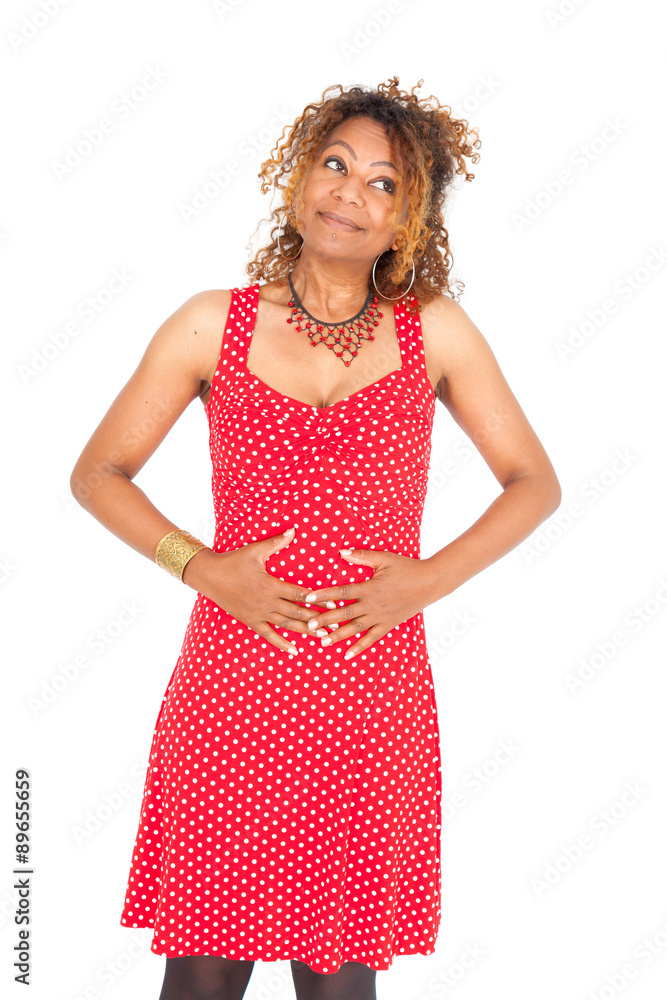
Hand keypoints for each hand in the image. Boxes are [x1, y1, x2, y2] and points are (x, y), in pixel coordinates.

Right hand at [183, 527, 327, 654]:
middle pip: (296, 612)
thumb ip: (276, 543)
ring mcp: (258, 613)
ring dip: (304, 631)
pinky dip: (281, 643)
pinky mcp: (250, 621)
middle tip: (334, 625)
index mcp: (270, 584)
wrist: (210, 576)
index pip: (299, 594)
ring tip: (321, 637)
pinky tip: (294, 650)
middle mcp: (267, 601)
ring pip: (286, 625)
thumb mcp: (255, 550)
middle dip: (316, 619)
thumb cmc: (233, 561)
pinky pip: (268, 635)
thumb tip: (293, 531)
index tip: (332, 604)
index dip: (317, 600)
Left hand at [302, 547, 437, 659]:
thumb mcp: (384, 559)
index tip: (307, 598)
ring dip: (338, 635)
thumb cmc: (406, 567)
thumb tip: (342, 552)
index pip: (342, 592)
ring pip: (355, 628)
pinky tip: (347, 654)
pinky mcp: (388, 625)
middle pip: (345, 613)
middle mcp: (372, 604)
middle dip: (325, 620)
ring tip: (322, 641)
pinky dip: (359, 647)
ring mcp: (380, 617)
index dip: (324, 594)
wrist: (430, 583)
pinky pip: (372, 638)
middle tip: (309, 626)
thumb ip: (362, 556)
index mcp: (369, 587)